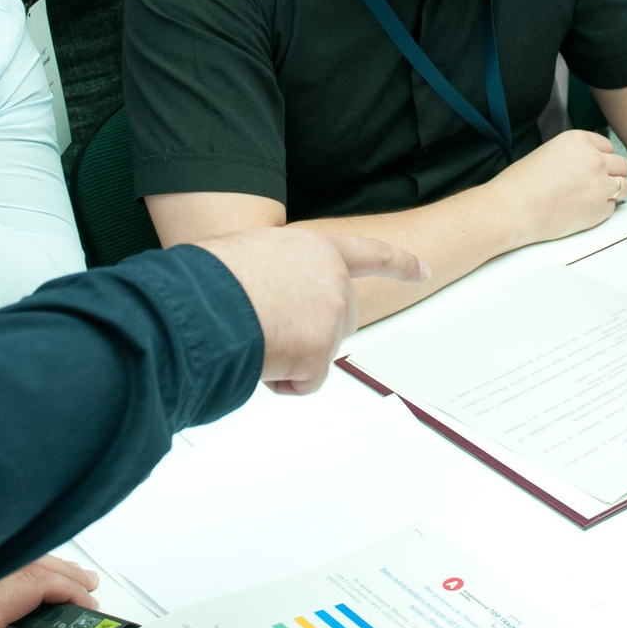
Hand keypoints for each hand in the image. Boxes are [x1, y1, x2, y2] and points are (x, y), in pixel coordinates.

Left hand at [0, 556, 98, 627]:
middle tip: (87, 586)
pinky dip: (16, 570)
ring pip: (6, 565)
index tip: (85, 600)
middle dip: (62, 572)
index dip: (65, 589)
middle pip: (25, 568)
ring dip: (41, 567)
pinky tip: (21, 579)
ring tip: (64, 578)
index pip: (31, 586)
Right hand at [189, 228, 425, 394]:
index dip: (399, 265)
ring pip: (321, 351)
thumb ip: (276, 267)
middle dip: (316, 332)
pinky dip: (284, 379)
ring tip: (253, 335)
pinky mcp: (321, 352)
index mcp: (316, 247)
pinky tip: (260, 358)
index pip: (371, 254)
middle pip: (343, 318)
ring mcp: (331, 316)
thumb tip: (262, 290)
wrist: (204, 301)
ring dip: (292, 354)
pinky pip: (306, 380)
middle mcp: (333, 279)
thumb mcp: (250, 251)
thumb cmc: (212, 276)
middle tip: (273, 331)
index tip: (423, 272)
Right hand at [488, 129, 626, 247]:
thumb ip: (576, 154)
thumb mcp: (550, 152)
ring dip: (613, 191)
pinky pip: (613, 207)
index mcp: (580, 140)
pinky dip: (602, 209)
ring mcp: (601, 185)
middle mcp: (595, 159)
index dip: (600, 158)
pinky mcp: (601, 210)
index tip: (591, 168)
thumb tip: (591, 164)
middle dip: (611, 174)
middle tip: (595, 184)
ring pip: (623, 186)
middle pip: (622, 165)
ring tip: (593, 197)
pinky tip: (582, 210)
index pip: (608, 146)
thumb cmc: (522, 183)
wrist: (513, 209)